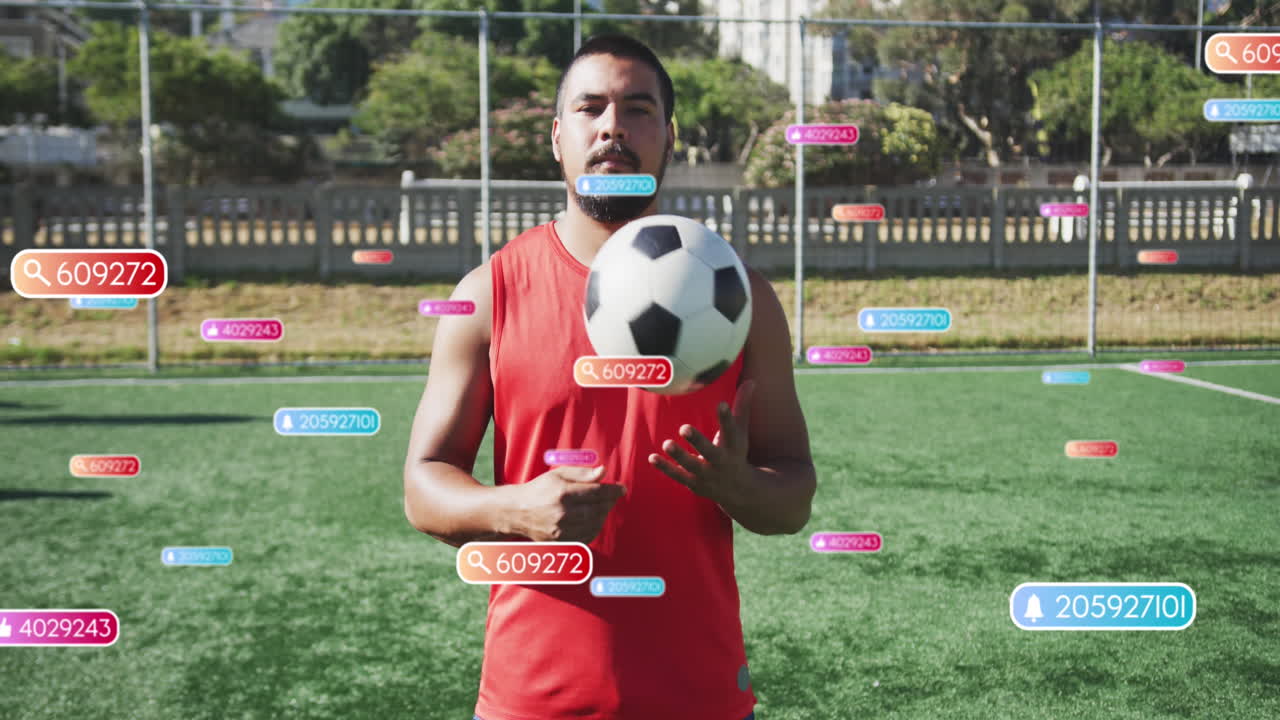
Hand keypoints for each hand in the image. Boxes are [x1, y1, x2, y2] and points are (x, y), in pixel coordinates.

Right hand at [514, 465, 624, 542]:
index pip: (597, 492)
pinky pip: (587, 537)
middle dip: (610, 502)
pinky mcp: (561, 542)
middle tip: (613, 496)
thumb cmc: (539, 489)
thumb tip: (603, 472)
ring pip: (595, 524)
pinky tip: (594, 519)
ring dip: (603, 515)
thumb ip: (582, 473)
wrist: (517, 511)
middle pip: (598, 509)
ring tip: (602, 506)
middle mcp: (562, 513)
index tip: (621, 489)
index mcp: (562, 493)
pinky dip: (595, 528)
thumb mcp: (558, 474)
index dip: (613, 490)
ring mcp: (562, 530)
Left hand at [648, 380, 754, 506]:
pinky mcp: (694, 483)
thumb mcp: (741, 432)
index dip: (727, 418)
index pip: (731, 430)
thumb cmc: (736, 452)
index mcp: (734, 446)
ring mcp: (707, 474)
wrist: (738, 491)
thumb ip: (742, 406)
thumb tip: (751, 381)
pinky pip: (678, 475)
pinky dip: (665, 468)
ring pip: (692, 465)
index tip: (721, 403)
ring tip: (667, 443)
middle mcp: (721, 461)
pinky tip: (652, 457)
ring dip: (679, 456)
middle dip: (698, 441)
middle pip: (710, 451)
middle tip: (684, 428)